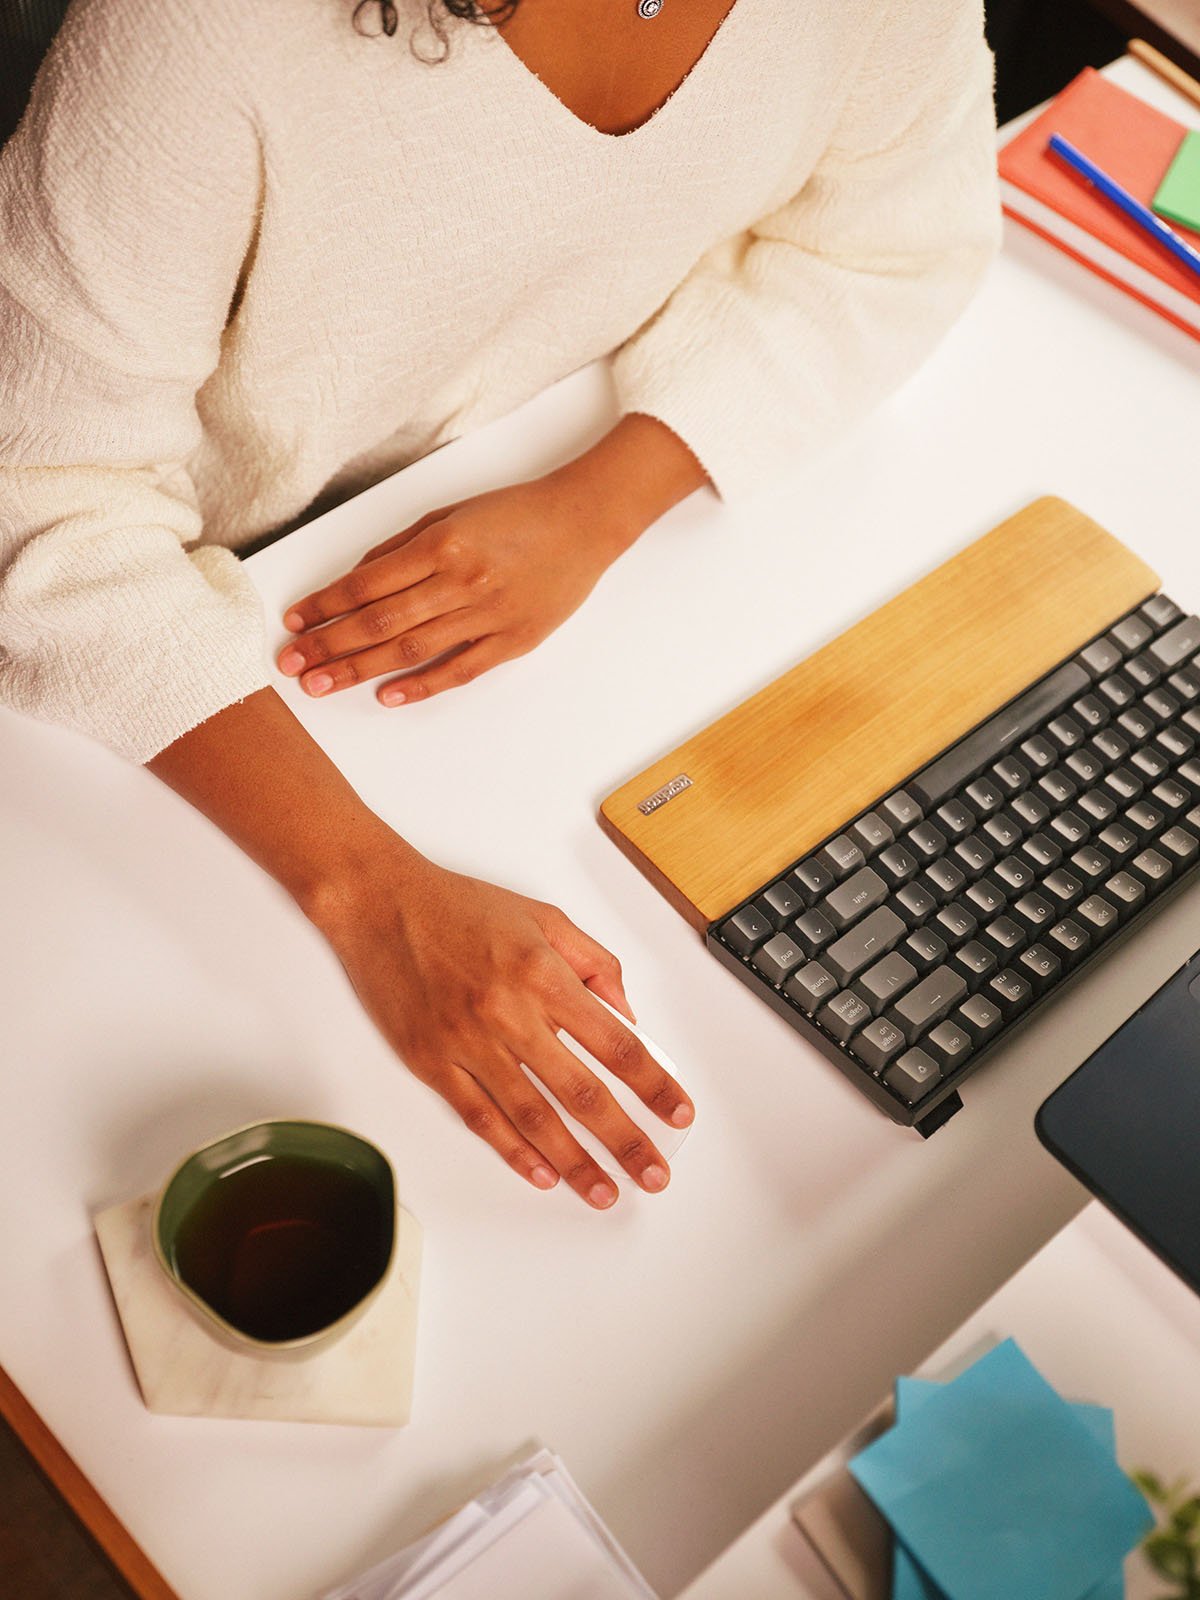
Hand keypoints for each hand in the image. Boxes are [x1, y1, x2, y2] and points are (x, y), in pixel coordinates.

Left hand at [276, 472, 637, 705]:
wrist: (585, 521)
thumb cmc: (517, 512)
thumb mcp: (451, 512)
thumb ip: (403, 546)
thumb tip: (358, 579)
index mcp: (441, 544)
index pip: (367, 583)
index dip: (325, 605)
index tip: (295, 621)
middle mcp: (460, 581)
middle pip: (379, 622)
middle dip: (329, 645)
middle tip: (293, 666)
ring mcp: (488, 614)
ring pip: (411, 649)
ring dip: (360, 670)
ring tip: (322, 685)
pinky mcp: (513, 640)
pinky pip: (460, 669)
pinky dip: (421, 686)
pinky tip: (388, 697)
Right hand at [311, 847, 694, 1207]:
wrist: (380, 903)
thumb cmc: (460, 906)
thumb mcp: (544, 918)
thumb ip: (594, 965)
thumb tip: (625, 1016)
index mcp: (544, 975)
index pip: (616, 1044)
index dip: (653, 1084)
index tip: (676, 1112)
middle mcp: (510, 1013)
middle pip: (582, 1092)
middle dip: (625, 1140)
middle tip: (653, 1173)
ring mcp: (468, 1042)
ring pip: (533, 1116)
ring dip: (574, 1161)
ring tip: (602, 1191)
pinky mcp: (431, 1061)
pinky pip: (479, 1116)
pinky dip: (513, 1150)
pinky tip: (541, 1173)